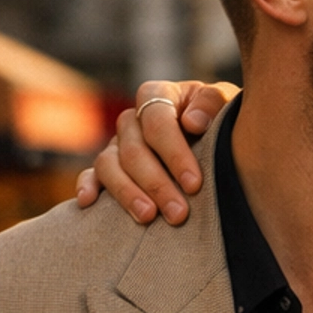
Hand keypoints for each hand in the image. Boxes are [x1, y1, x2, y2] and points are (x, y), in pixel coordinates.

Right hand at [76, 79, 235, 225]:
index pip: (157, 120)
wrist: (214, 136)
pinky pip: (91, 174)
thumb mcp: (225, 103)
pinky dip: (87, 186)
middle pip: (133, 149)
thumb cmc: (220, 119)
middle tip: (179, 214)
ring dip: (127, 192)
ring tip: (148, 217)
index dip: (174, 153)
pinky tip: (89, 202)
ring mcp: (117, 143)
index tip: (194, 184)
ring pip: (109, 164)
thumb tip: (192, 122)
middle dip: (156, 184)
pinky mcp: (109, 167)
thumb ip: (212, 104)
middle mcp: (133, 118)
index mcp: (159, 95)